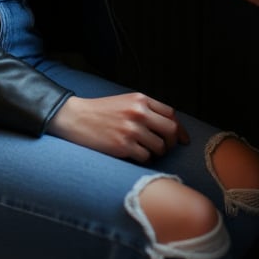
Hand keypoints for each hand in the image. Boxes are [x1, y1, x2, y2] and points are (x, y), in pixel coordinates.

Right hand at [46, 91, 189, 161]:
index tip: (182, 139)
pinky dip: (143, 159)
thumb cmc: (101, 111)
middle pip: (171, 130)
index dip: (180, 129)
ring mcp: (131, 130)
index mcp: (140, 99)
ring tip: (145, 151)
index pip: (171, 114)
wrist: (76, 118)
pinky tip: (134, 154)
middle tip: (166, 148)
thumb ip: (145, 109)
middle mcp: (138, 113)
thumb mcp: (125, 101)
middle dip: (172, 143)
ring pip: (160, 147)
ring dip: (156, 153)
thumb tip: (169, 126)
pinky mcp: (123, 146)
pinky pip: (146, 157)